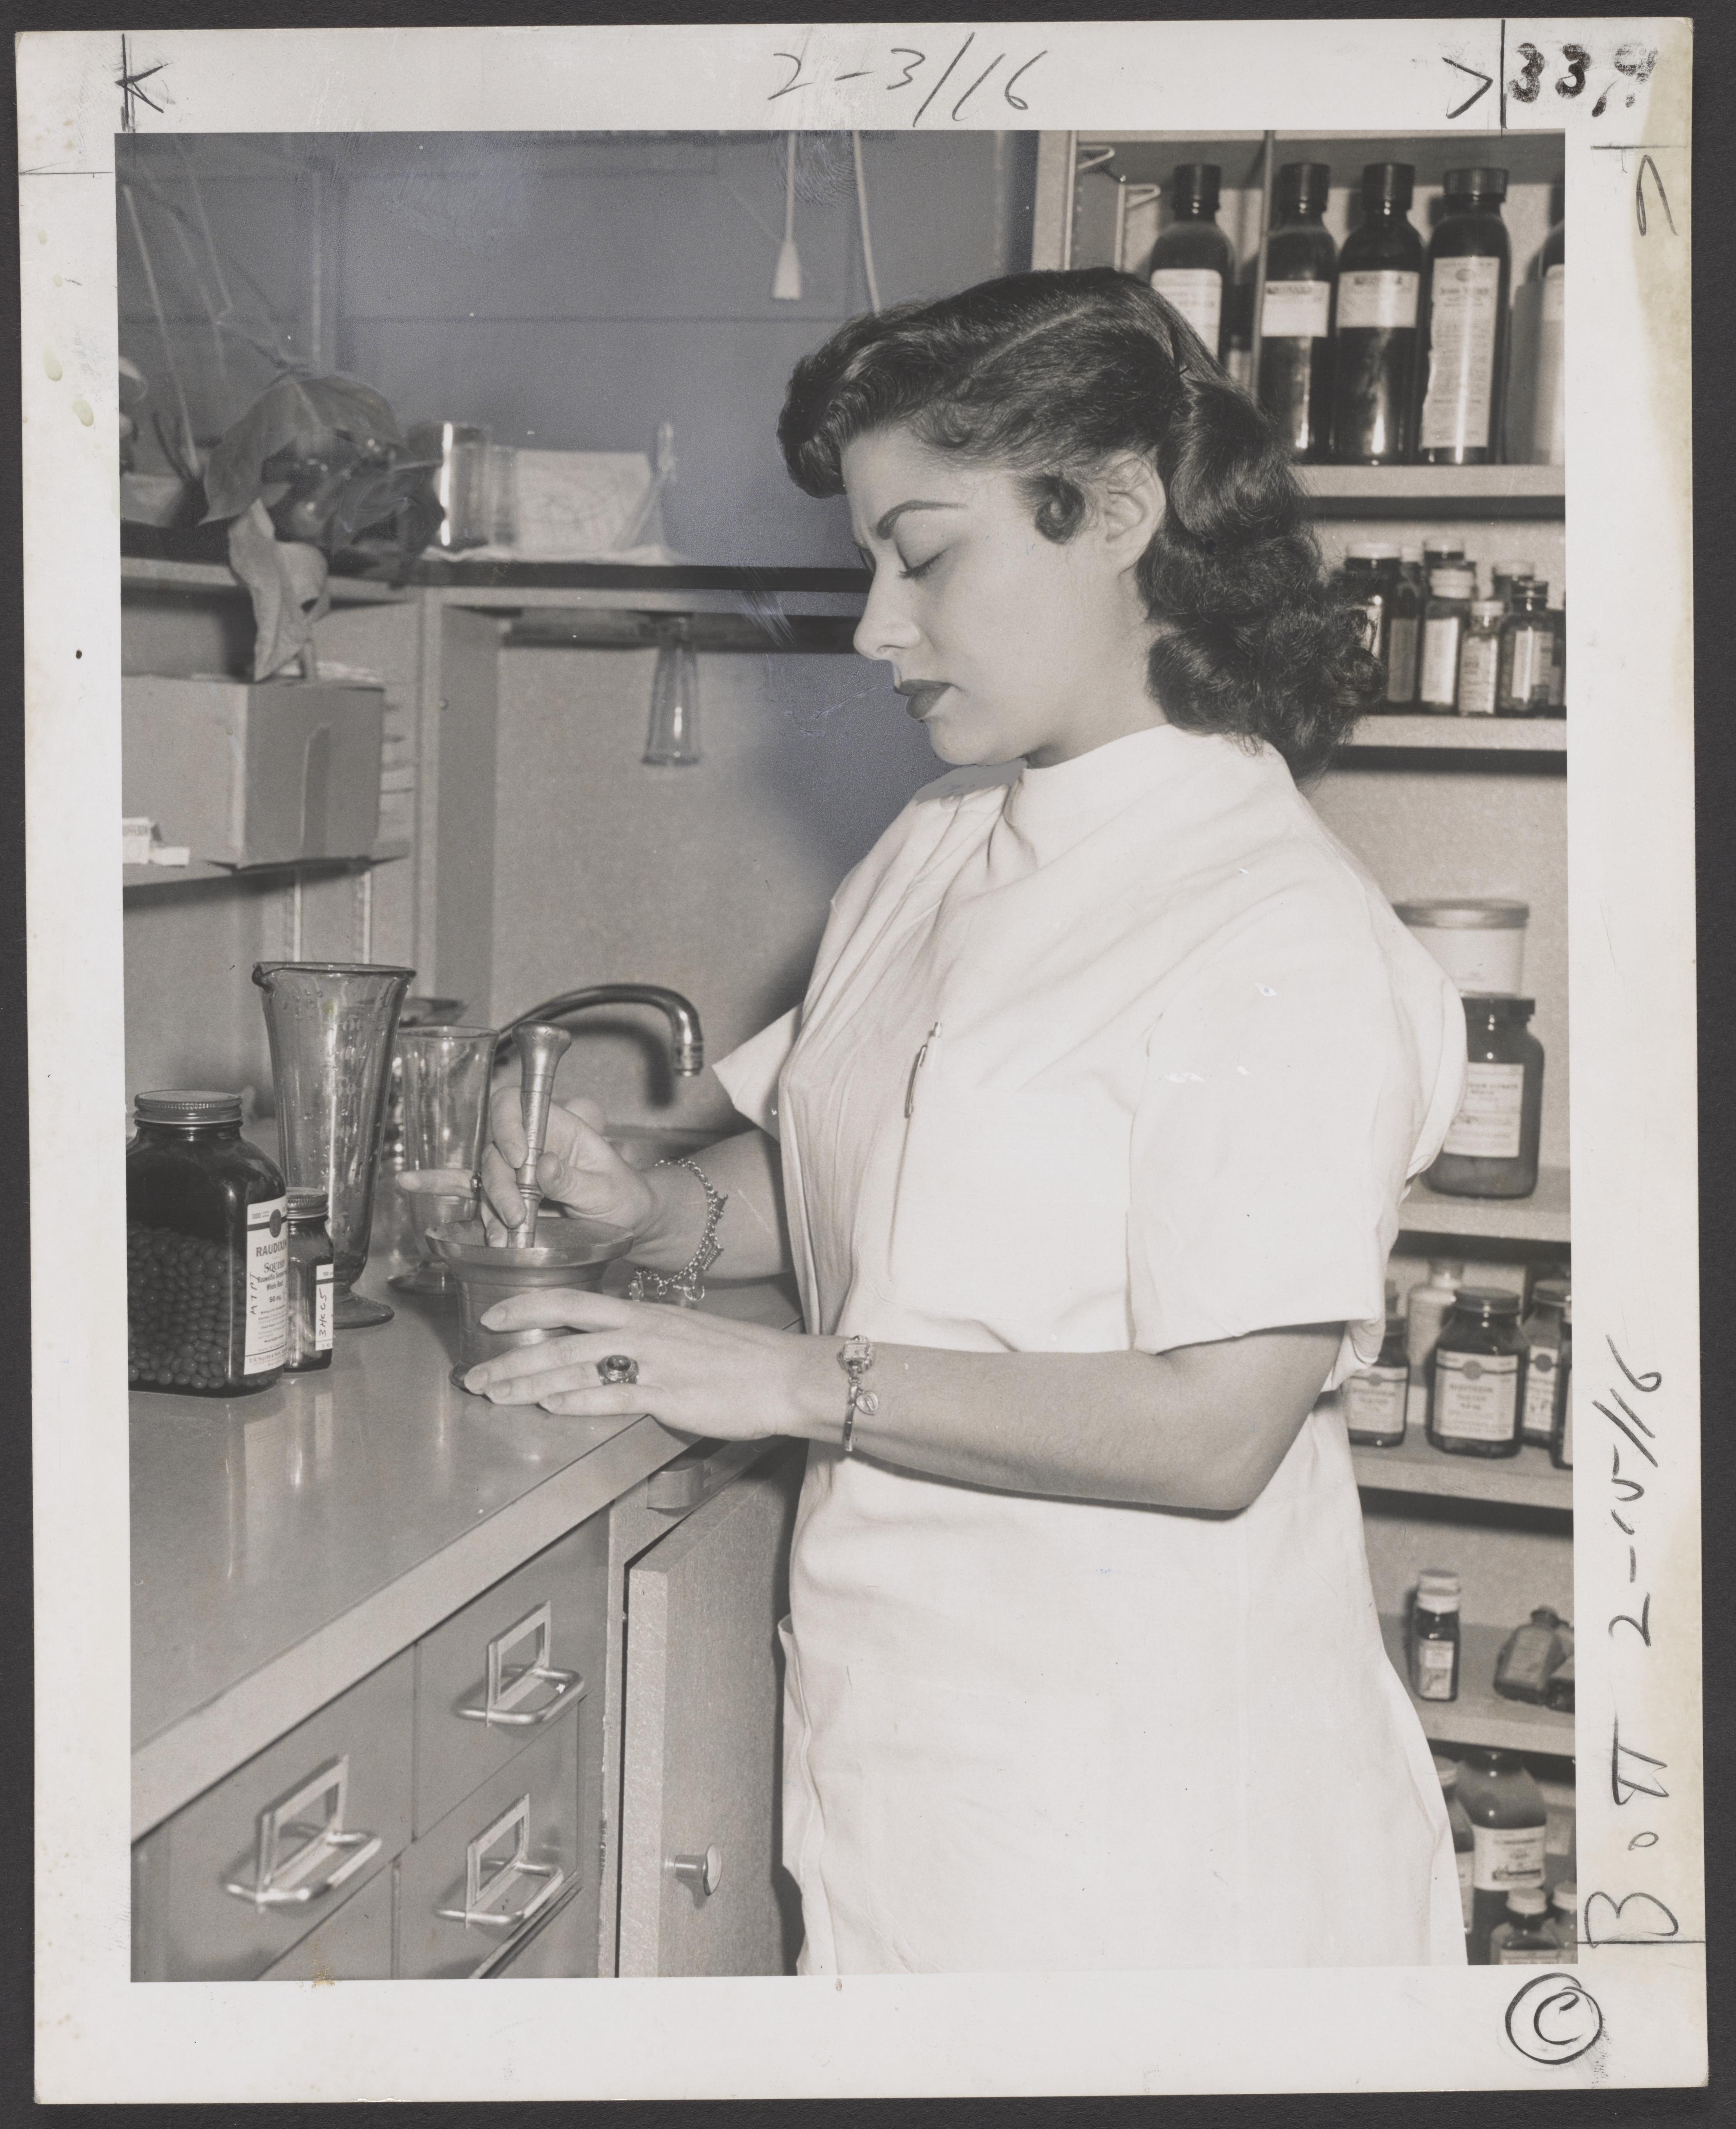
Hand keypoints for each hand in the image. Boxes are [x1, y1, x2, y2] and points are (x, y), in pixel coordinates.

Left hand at [461, 1287, 837, 1440]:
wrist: (786, 1375)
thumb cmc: (742, 1359)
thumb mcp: (685, 1336)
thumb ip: (646, 1343)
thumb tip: (617, 1357)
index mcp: (644, 1313)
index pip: (573, 1300)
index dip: (527, 1304)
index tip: (492, 1313)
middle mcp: (641, 1330)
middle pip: (559, 1333)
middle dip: (511, 1354)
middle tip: (474, 1372)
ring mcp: (651, 1361)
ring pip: (573, 1366)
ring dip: (527, 1381)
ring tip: (495, 1394)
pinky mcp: (666, 1393)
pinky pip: (609, 1395)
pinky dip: (574, 1401)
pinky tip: (547, 1407)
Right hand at [478, 1087, 654, 1241]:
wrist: (628, 1223)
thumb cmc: (623, 1195)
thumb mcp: (605, 1189)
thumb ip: (573, 1180)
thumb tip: (544, 1164)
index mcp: (559, 1128)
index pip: (515, 1105)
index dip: (507, 1124)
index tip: (518, 1158)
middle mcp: (535, 1146)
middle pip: (496, 1150)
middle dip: (500, 1182)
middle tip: (516, 1214)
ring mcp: (523, 1173)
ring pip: (491, 1179)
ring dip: (495, 1207)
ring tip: (508, 1235)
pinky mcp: (518, 1198)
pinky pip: (494, 1205)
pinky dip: (493, 1222)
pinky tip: (501, 1238)